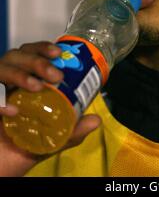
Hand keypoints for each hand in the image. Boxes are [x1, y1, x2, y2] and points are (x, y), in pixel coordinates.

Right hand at [0, 42, 100, 175]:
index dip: (43, 48)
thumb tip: (96, 120)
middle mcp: (7, 80)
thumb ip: (74, 129)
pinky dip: (0, 101)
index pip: (31, 53)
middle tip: (56, 76)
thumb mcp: (55, 136)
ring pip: (1, 68)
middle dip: (37, 61)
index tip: (59, 53)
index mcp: (25, 78)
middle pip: (16, 56)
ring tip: (37, 86)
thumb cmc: (29, 142)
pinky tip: (12, 110)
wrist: (6, 163)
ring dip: (20, 74)